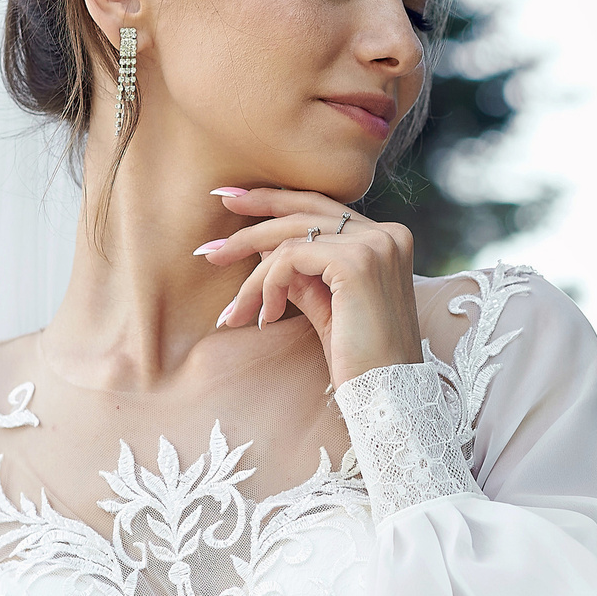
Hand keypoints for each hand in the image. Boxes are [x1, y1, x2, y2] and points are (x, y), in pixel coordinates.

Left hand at [197, 187, 423, 387]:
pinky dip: (267, 287)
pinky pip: (290, 259)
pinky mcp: (356, 264)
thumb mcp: (325, 305)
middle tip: (210, 249)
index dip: (274, 201)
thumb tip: (261, 246)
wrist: (385, 395)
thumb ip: (300, 273)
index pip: (320, 206)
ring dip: (252, 277)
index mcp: (386, 238)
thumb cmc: (359, 359)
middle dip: (250, 225)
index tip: (231, 200)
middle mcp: (386, 233)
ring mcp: (374, 245)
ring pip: (290, 239)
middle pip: (303, 212)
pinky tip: (266, 318)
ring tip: (233, 312)